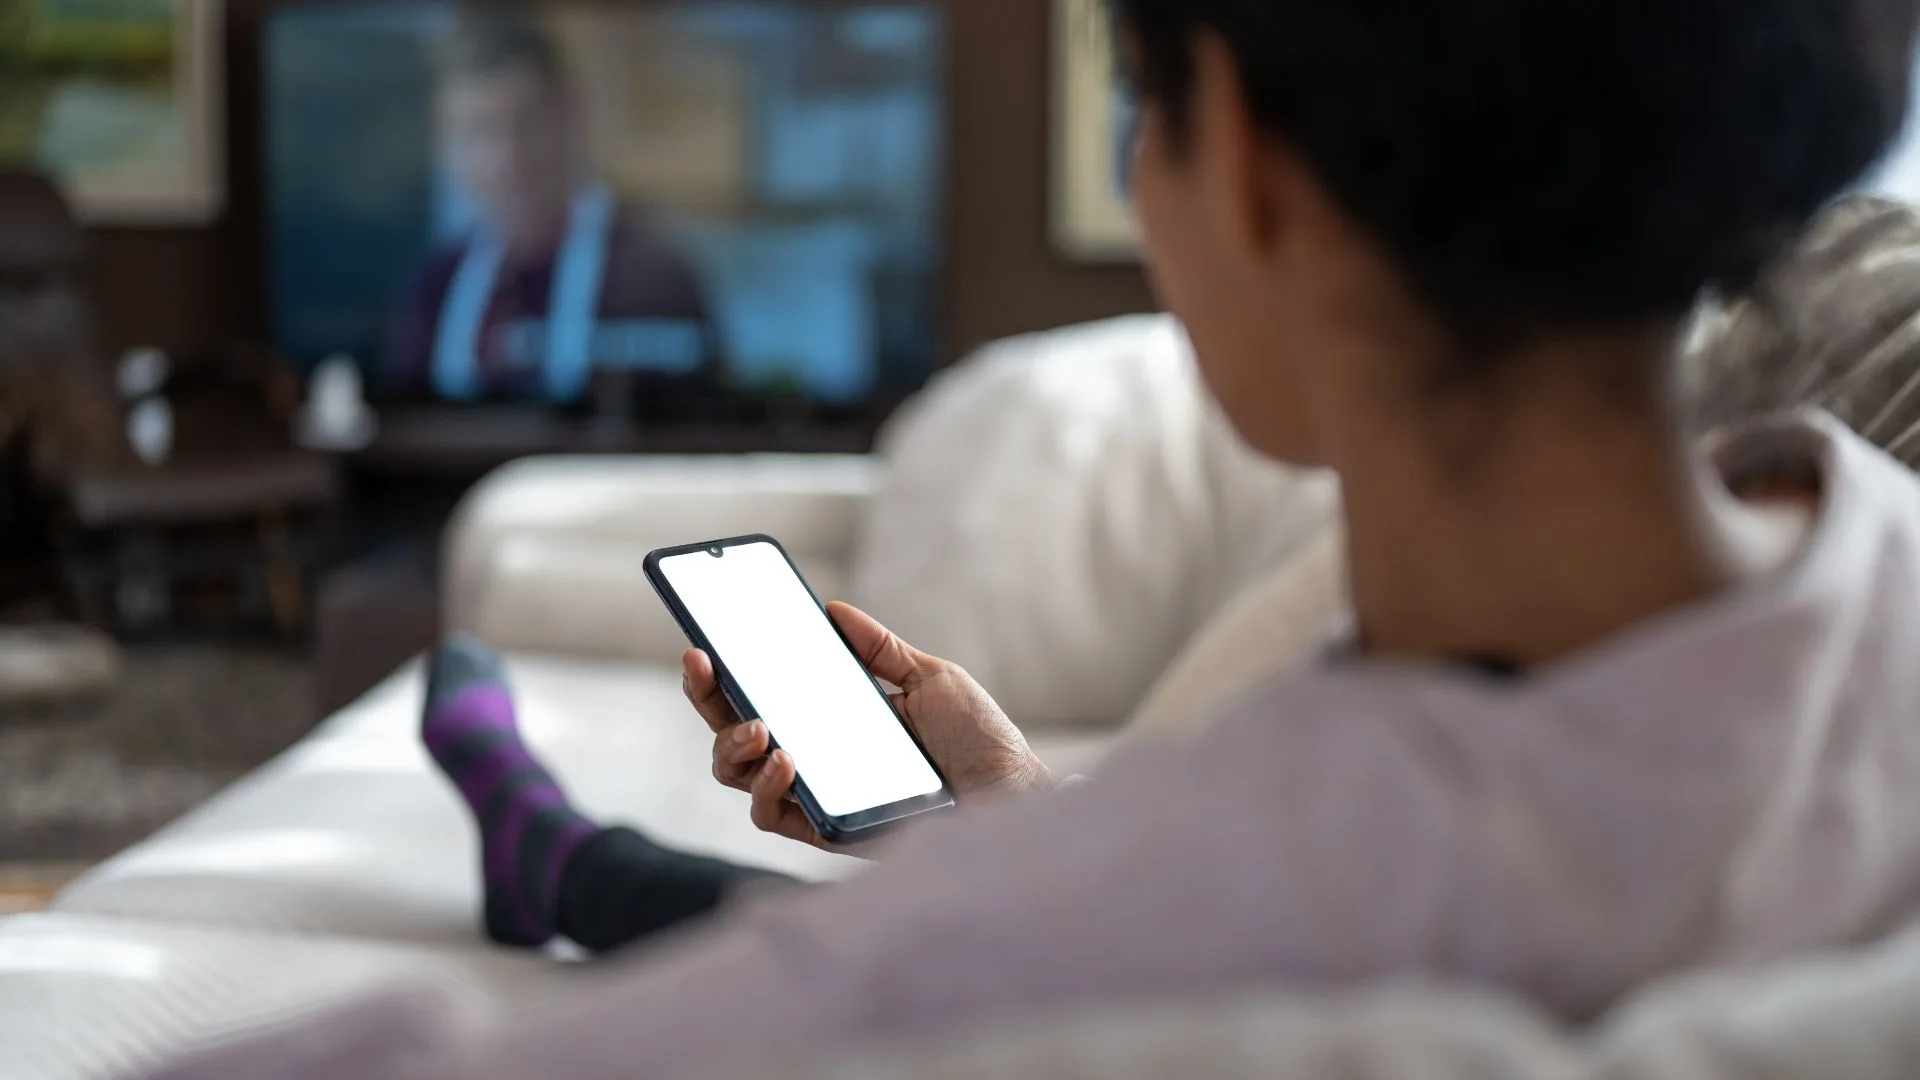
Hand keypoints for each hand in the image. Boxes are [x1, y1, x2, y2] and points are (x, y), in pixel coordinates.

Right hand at [684, 602, 1054, 849]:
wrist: (1015, 792)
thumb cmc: (980, 741)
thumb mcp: (930, 678)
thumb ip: (878, 649)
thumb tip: (832, 609)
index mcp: (832, 719)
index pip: (761, 694)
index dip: (723, 672)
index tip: (703, 641)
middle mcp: (815, 757)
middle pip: (733, 733)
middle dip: (706, 698)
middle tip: (705, 665)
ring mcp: (818, 794)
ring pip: (738, 776)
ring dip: (732, 745)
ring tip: (759, 726)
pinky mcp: (828, 830)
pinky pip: (771, 816)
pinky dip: (766, 787)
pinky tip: (786, 760)